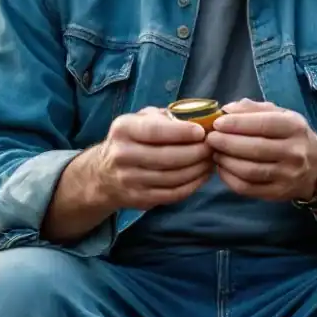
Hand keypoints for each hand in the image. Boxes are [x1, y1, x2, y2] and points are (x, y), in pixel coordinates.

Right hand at [89, 107, 213, 210]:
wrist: (103, 174)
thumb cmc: (132, 139)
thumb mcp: (140, 119)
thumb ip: (165, 117)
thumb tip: (199, 118)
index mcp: (124, 130)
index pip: (155, 131)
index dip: (182, 132)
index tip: (202, 132)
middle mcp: (123, 155)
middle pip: (168, 157)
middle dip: (197, 152)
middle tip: (213, 147)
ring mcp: (130, 180)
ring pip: (173, 178)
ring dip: (198, 169)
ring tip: (211, 160)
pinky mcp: (139, 199)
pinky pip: (172, 194)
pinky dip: (192, 185)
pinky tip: (203, 175)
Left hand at [206, 99, 316, 201]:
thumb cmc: (291, 135)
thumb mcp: (280, 114)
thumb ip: (253, 109)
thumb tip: (226, 110)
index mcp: (295, 127)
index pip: (263, 124)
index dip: (237, 124)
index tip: (217, 123)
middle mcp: (295, 152)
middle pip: (255, 148)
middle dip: (226, 142)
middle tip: (210, 138)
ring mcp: (287, 176)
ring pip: (249, 171)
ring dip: (226, 161)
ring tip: (215, 152)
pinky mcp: (278, 194)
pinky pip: (247, 188)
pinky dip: (229, 179)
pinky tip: (221, 168)